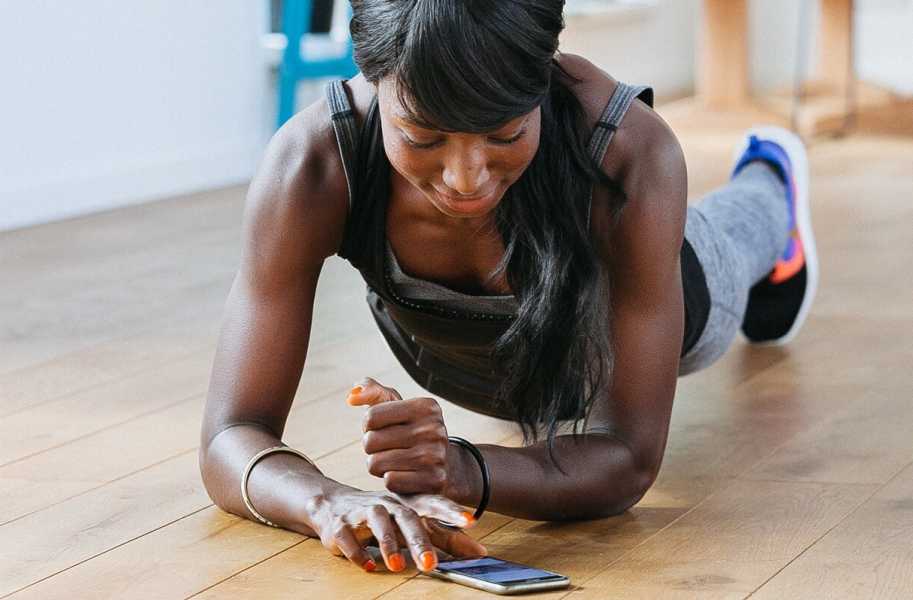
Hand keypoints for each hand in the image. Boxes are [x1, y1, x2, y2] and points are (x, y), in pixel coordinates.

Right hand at [303, 481, 484, 572]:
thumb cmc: (383, 516)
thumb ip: (446, 538)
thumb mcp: (413, 524)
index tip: (471, 520)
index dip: (452, 511)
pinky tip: (368, 566)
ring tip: (397, 566)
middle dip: (419, 540)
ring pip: (377, 523)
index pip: (433, 505)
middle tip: (430, 563)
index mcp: (408, 504)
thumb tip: (480, 553)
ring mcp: (362, 512)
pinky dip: (357, 552)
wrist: (331, 504)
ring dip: (388, 544)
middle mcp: (388, 504)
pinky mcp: (340, 526)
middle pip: (407, 517)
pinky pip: (348, 537)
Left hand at [348, 378, 458, 496]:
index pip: (371, 417)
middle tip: (389, 448)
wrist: (446, 466)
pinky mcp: (433, 480)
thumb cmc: (411, 432)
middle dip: (372, 448)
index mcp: (426, 407)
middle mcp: (434, 429)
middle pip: (370, 441)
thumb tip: (351, 396)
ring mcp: (435, 456)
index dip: (369, 426)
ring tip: (396, 461)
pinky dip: (391, 480)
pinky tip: (404, 475)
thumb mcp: (397, 407)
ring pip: (375, 464)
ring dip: (379, 465)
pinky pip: (389, 481)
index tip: (385, 429)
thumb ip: (373, 393)